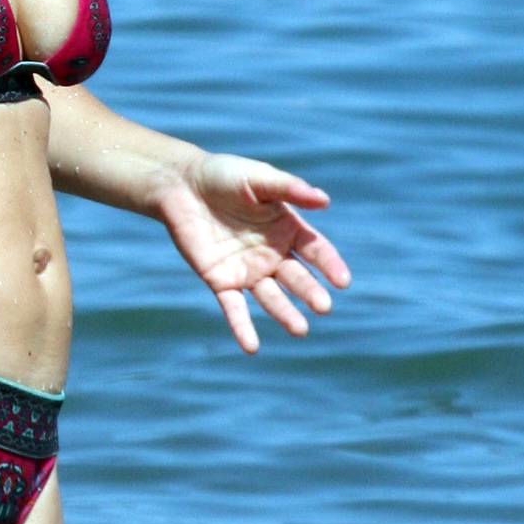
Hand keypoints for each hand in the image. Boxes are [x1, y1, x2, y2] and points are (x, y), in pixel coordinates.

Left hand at [154, 152, 350, 353]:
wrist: (180, 185)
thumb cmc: (224, 176)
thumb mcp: (259, 178)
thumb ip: (289, 189)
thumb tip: (324, 200)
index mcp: (287, 229)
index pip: (316, 251)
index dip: (330, 265)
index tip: (342, 281)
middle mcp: (272, 254)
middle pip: (297, 278)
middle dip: (310, 292)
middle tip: (323, 306)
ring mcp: (248, 270)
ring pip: (271, 297)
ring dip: (285, 314)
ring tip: (300, 330)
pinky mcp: (221, 280)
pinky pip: (234, 308)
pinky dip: (242, 327)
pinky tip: (251, 347)